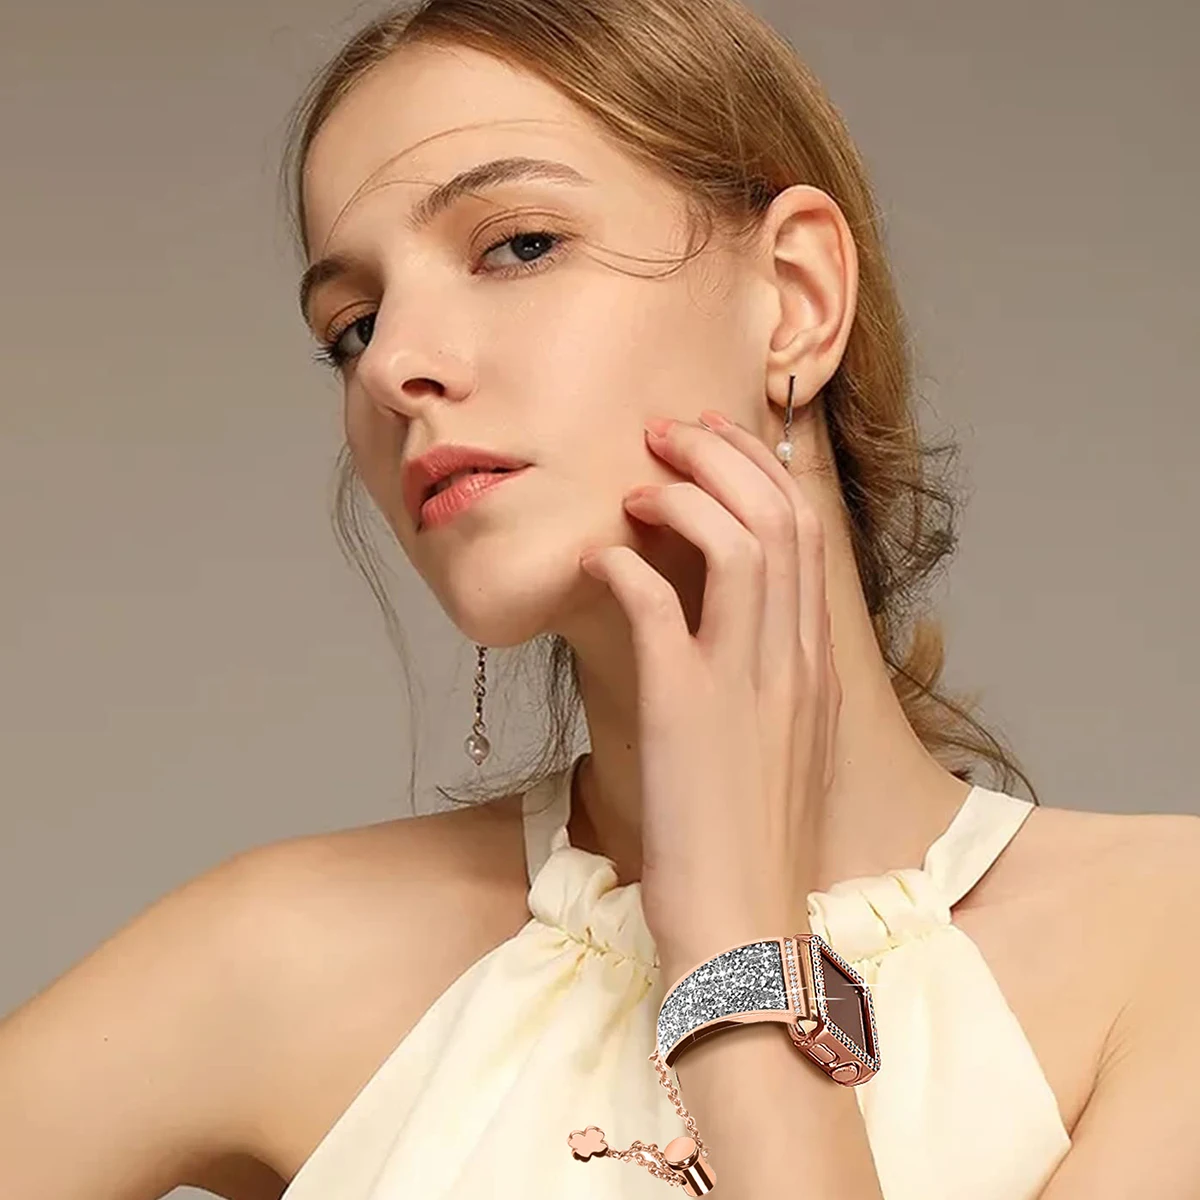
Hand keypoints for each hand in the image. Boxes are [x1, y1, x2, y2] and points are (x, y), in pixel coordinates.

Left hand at [578, 410, 841, 981]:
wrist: (743, 926)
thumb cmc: (752, 839)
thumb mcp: (783, 746)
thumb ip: (770, 676)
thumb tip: (729, 622)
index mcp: (814, 665)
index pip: (806, 534)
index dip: (760, 472)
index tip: (717, 445)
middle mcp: (792, 660)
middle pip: (776, 516)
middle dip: (722, 456)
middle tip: (668, 434)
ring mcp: (745, 682)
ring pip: (736, 541)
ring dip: (681, 494)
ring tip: (635, 485)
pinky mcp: (685, 709)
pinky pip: (658, 603)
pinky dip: (625, 564)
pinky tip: (598, 560)